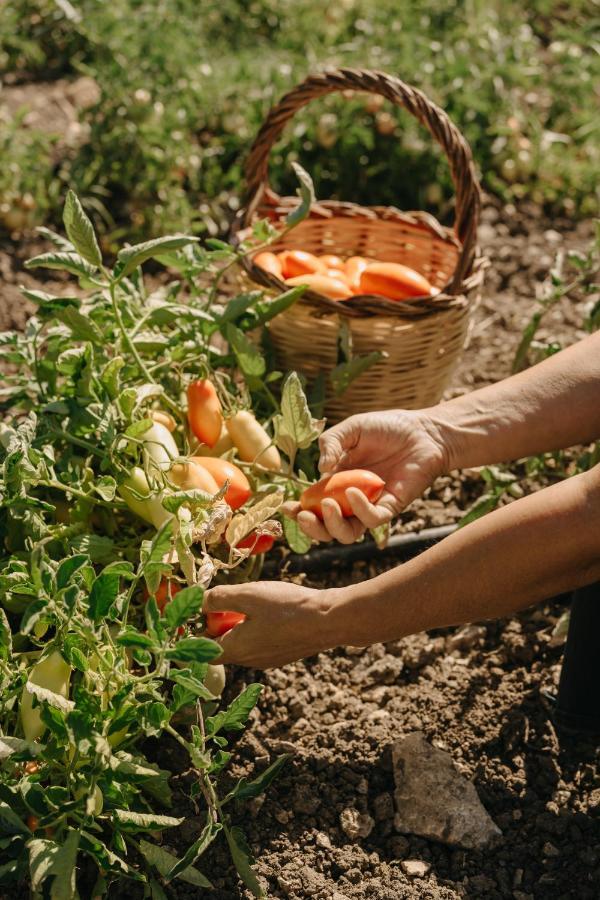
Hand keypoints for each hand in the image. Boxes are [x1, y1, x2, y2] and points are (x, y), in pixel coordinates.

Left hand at [203, 581, 337, 668]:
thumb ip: (219, 598)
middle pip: (222, 646)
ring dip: (238, 626)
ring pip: (242, 644)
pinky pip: (259, 644)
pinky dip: (255, 629)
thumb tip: (198, 601)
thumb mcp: (248, 595)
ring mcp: (267, 660)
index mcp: (236, 650)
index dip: (195, 633)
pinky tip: (270, 611)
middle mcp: (249, 661)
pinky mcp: (282, 655)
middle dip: (218, 625)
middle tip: (224, 602)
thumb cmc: (286, 607)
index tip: (198, 612)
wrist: (328, 620)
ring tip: (249, 603)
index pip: (203, 650)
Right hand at [284, 409, 447, 542]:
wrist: (424, 432)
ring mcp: (370, 506)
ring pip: (347, 534)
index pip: (313, 504)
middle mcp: (351, 499)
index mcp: (336, 481)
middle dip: (311, 528)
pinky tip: (353, 492)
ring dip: (332, 526)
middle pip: (326, 528)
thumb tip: (319, 469)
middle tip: (304, 515)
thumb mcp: (352, 428)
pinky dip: (359, 510)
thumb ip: (331, 442)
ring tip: (327, 506)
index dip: (298, 511)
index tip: (286, 508)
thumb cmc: (388, 427)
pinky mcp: (391, 508)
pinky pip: (372, 520)